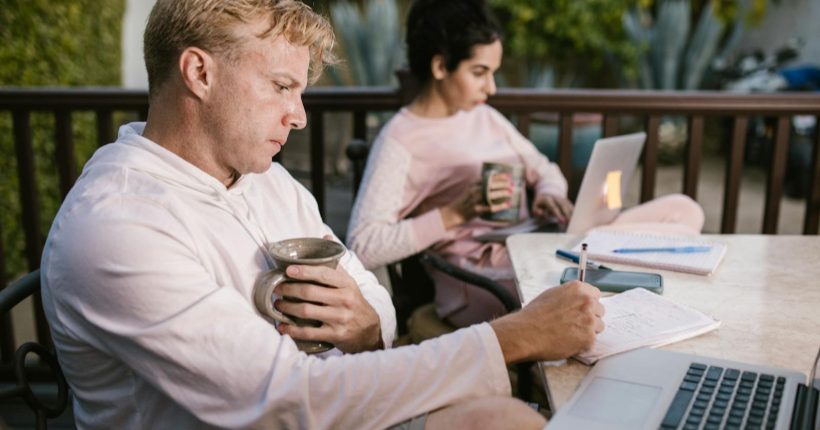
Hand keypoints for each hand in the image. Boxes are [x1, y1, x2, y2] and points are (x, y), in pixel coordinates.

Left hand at [273, 253, 381, 353]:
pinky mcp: (336, 334)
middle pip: (311, 293)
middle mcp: (344, 300)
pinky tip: (282, 327)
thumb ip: (335, 262)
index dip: (304, 271)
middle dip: (289, 290)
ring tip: (278, 304)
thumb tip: (326, 237)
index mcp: (347, 284)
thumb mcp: (348, 281)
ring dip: (288, 308)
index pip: (324, 274)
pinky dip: (293, 330)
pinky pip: (309, 333)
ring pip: (307, 311)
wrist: (369, 329)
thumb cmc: (353, 301)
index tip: (287, 270)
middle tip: (277, 289)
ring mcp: (340, 318)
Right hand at [440, 175, 513, 229]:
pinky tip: (507, 205)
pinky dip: (499, 206)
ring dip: (502, 193)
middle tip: (512, 184)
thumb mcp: (470, 189)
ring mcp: (475, 200)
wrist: (454, 212)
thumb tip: (495, 180)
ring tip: (510, 192)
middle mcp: (474, 191)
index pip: (488, 178)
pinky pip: (490, 207)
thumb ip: (480, 185)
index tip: (508, 175)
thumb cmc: (464, 201)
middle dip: (502, 184)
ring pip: (491, 195)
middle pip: (490, 186)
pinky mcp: (477, 210)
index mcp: (473, 185)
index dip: (498, 176)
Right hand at [489, 281, 603, 363]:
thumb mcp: (551, 295)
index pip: (595, 294)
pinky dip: (582, 344)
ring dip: (588, 331)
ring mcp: (589, 320)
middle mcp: (587, 302)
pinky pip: (592, 342)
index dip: (588, 303)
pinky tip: (568, 342)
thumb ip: (569, 296)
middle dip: (590, 317)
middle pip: (600, 310)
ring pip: (599, 326)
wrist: (525, 333)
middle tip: (575, 324)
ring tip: (571, 334)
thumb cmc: (533, 315)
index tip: (582, 309)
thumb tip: (576, 300)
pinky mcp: (589, 338)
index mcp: (577, 289)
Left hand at [532, 193, 572, 223]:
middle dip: (567, 214)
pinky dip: (574, 213)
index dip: (558, 214)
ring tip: (573, 223)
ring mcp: (562, 198)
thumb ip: (536, 211)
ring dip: (572, 214)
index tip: (562, 221)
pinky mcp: (567, 201)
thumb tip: (542, 213)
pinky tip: (575, 220)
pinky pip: (572, 207)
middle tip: (570, 223)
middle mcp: (556, 198)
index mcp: (547, 199)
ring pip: (569, 206)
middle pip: (563, 206)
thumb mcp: (535, 206)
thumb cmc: (540, 204)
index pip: (553, 207)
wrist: (546, 193)